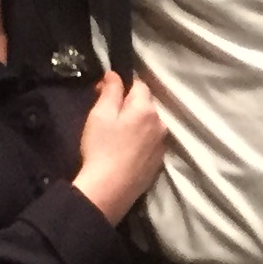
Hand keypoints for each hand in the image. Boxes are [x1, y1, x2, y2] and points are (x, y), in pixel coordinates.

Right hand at [73, 72, 167, 222]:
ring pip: (149, 124)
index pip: (139, 85)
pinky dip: (140, 141)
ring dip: (136, 123)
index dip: (121, 85)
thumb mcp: (100, 114)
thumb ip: (111, 91)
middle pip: (146, 105)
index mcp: (146, 109)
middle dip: (129, 105)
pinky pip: (150, 142)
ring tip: (116, 135)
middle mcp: (160, 123)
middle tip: (107, 115)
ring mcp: (162, 144)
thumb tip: (115, 74)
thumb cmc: (101, 148)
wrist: (109, 189)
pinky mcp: (159, 162)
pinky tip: (125, 150)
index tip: (104, 93)